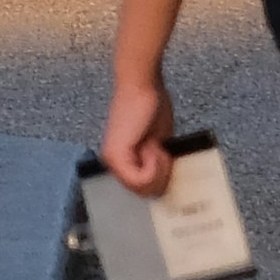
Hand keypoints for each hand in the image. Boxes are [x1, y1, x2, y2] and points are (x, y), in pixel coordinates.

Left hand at [98, 61, 175, 196]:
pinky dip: (155, 167)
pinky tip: (154, 147)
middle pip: (145, 193)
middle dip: (162, 175)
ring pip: (144, 188)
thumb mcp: (158, 143)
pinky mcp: (116, 156)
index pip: (144, 189)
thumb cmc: (152, 108)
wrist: (142, 86)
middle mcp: (112, 164)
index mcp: (122, 162)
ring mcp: (112, 161)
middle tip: (162, 150)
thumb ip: (158, 163)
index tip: (168, 160)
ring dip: (159, 169)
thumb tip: (167, 182)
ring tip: (157, 146)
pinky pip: (141, 179)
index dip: (161, 181)